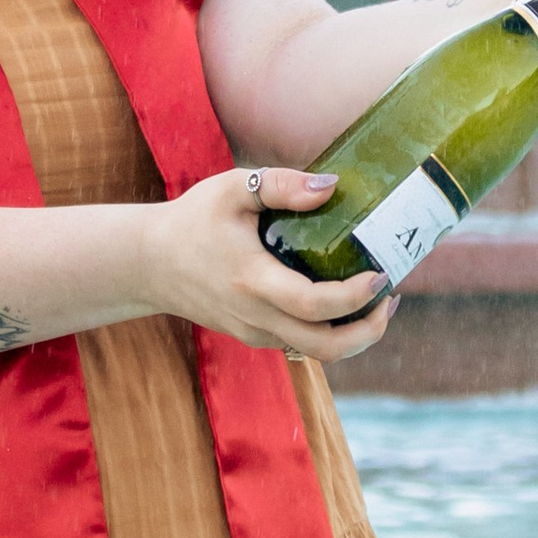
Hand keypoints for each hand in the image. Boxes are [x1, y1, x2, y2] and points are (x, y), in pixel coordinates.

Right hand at [143, 169, 400, 362]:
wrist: (147, 263)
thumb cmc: (192, 220)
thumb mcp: (232, 189)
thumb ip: (281, 184)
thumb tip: (331, 186)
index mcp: (252, 280)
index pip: (313, 304)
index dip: (355, 297)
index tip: (381, 275)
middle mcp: (255, 316)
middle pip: (326, 347)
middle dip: (369, 331)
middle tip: (390, 298)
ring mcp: (254, 332)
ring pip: (316, 353)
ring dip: (354, 334)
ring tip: (377, 301)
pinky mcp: (253, 336)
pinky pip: (301, 345)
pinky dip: (330, 331)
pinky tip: (344, 303)